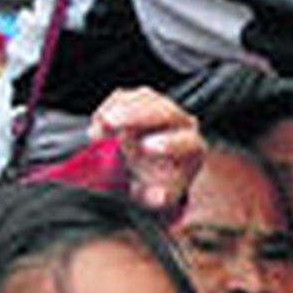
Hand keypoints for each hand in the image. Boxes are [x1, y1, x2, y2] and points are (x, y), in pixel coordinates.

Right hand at [87, 88, 204, 213]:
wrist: (156, 168)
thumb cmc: (161, 183)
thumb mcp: (161, 196)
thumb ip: (160, 196)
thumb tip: (159, 196)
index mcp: (193, 147)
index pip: (186, 142)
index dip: (168, 144)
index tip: (145, 148)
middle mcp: (182, 122)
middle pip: (164, 111)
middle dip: (136, 115)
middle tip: (110, 123)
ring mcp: (163, 107)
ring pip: (145, 98)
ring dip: (119, 109)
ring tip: (100, 125)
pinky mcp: (143, 99)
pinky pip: (128, 96)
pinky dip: (111, 105)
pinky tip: (99, 119)